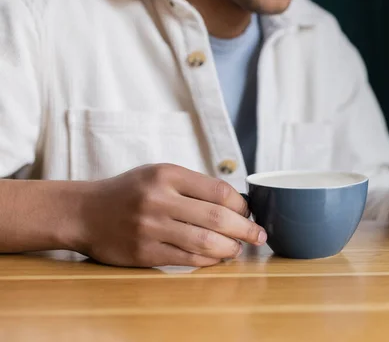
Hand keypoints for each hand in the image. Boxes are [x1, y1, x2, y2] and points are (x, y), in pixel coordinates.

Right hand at [74, 164, 266, 267]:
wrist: (84, 212)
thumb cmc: (130, 191)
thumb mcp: (159, 174)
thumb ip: (193, 185)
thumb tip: (237, 204)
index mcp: (167, 175)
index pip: (218, 191)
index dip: (241, 205)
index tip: (248, 212)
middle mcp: (159, 199)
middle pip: (218, 218)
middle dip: (246, 229)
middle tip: (259, 235)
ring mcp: (150, 228)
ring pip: (205, 242)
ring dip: (230, 248)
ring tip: (239, 248)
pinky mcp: (144, 253)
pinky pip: (187, 260)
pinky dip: (208, 260)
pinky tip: (217, 257)